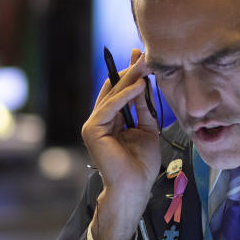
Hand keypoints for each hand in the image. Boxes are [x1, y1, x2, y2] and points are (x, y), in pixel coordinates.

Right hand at [82, 49, 160, 239]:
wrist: (135, 186)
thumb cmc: (142, 163)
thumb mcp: (147, 128)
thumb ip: (143, 108)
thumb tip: (143, 84)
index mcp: (112, 121)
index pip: (120, 92)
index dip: (131, 75)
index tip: (143, 57)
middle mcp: (101, 121)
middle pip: (115, 90)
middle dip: (130, 71)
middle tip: (143, 53)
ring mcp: (94, 125)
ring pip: (112, 95)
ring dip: (129, 78)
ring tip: (144, 64)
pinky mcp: (92, 130)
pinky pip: (110, 107)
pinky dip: (124, 95)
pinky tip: (139, 85)